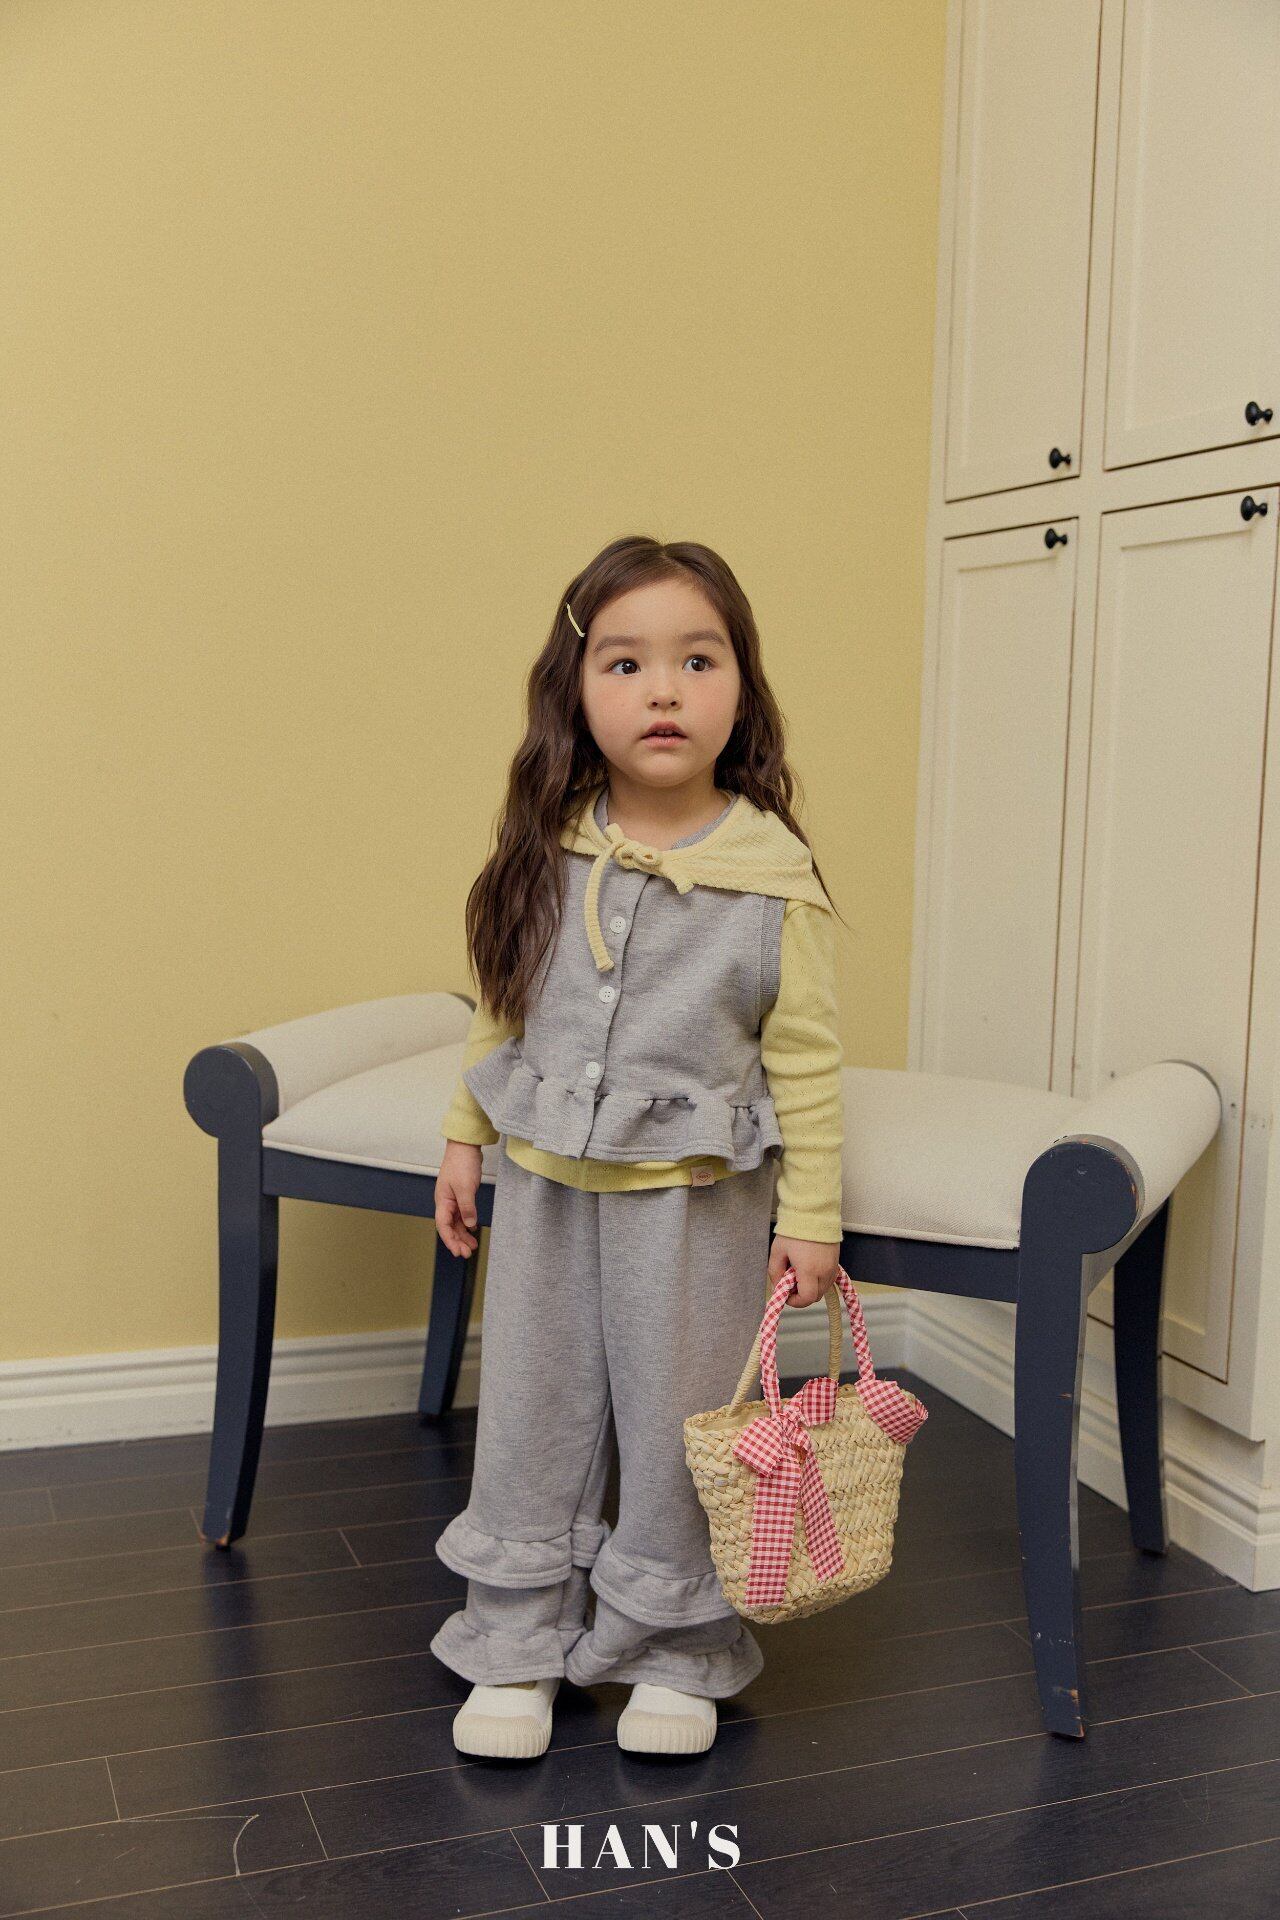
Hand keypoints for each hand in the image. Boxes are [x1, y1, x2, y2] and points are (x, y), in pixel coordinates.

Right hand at [434, 1140, 483, 1257]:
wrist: (465, 1146)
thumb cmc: (461, 1163)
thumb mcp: (465, 1187)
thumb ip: (467, 1207)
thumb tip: (469, 1224)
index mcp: (442, 1201)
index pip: (443, 1226)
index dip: (450, 1240)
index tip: (458, 1252)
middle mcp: (445, 1202)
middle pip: (449, 1227)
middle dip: (457, 1241)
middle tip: (468, 1253)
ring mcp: (453, 1199)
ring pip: (456, 1222)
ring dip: (463, 1234)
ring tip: (472, 1245)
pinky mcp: (461, 1195)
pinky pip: (462, 1214)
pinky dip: (467, 1223)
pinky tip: (473, 1229)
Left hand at [767, 1234, 840, 1308]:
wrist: (814, 1213)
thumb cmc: (795, 1230)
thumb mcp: (778, 1251)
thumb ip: (775, 1273)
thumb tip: (777, 1288)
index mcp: (809, 1270)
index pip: (806, 1298)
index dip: (795, 1301)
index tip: (786, 1295)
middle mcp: (824, 1271)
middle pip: (815, 1297)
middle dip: (802, 1295)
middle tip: (790, 1283)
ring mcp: (833, 1267)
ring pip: (823, 1289)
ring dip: (811, 1288)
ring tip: (799, 1273)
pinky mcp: (836, 1262)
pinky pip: (829, 1279)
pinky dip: (819, 1280)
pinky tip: (809, 1269)